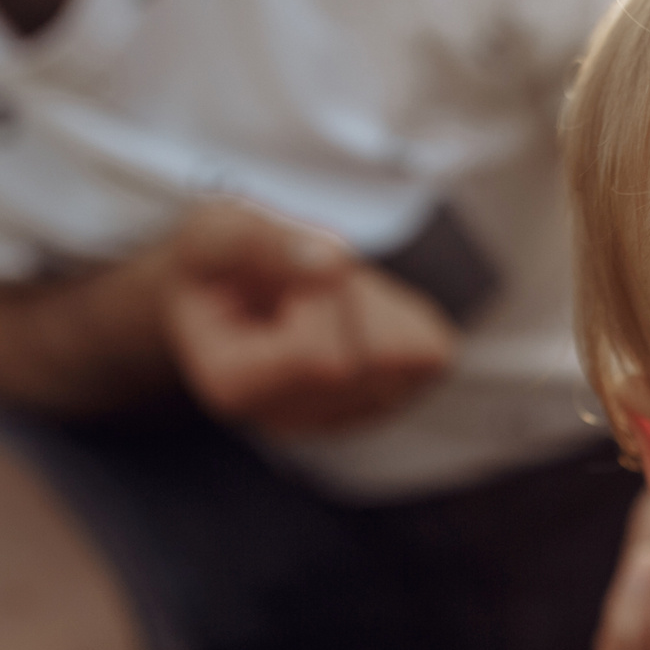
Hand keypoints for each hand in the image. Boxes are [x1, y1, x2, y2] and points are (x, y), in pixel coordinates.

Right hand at [161, 199, 455, 433]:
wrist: (230, 283)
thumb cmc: (220, 259)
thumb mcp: (218, 230)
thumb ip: (262, 242)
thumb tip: (331, 264)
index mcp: (234, 388)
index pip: (318, 359)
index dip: (321, 297)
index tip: (291, 267)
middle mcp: (289, 419)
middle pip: (366, 361)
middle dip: (350, 295)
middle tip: (309, 273)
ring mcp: (341, 417)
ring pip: (407, 361)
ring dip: (377, 302)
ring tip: (327, 291)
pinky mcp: (384, 401)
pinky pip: (430, 356)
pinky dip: (404, 314)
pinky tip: (355, 307)